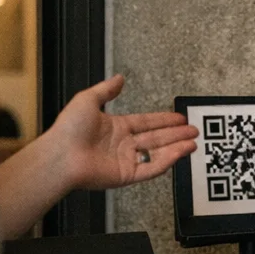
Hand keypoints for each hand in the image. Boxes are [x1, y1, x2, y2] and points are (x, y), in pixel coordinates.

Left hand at [53, 74, 197, 189]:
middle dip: (176, 134)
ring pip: (158, 153)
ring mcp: (126, 160)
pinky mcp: (127, 175)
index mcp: (116, 128)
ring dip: (177, 147)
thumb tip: (119, 78)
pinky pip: (152, 168)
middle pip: (156, 138)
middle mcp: (123, 144)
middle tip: (193, 129)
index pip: (146, 123)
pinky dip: (167, 161)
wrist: (60, 156)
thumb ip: (106, 90)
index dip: (164, 120)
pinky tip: (180, 151)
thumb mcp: (87, 99)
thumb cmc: (68, 129)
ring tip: (193, 141)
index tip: (179, 117)